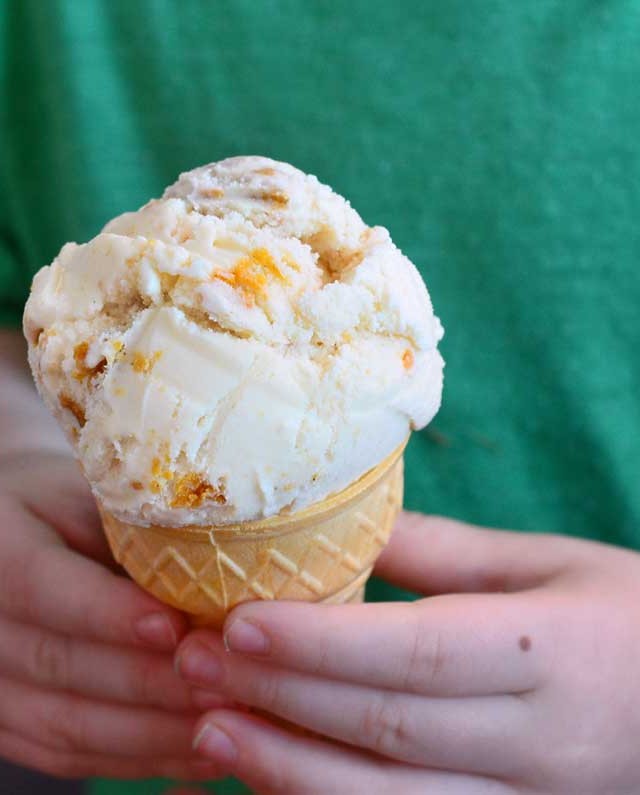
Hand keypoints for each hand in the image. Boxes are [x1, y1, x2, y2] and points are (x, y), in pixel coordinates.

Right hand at [0, 450, 225, 780]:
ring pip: (66, 722)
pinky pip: (68, 755)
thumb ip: (135, 536)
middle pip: (58, 662)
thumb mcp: (93, 497)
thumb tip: (218, 578)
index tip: (174, 627)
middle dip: (148, 681)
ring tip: (224, 721)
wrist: (16, 537)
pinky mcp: (8, 723)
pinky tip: (195, 749)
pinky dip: (136, 758)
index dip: (109, 613)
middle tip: (223, 685)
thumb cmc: (70, 507)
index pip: (41, 585)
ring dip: (152, 731)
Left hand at [175, 512, 639, 793]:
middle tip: (195, 665)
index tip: (239, 621)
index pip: (420, 654)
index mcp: (552, 655)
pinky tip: (276, 777)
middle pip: (391, 730)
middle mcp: (542, 745)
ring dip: (291, 771)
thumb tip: (348, 527)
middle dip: (284, 700)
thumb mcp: (552, 564)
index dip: (322, 644)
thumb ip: (449, 552)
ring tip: (210, 730)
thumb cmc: (624, 617)